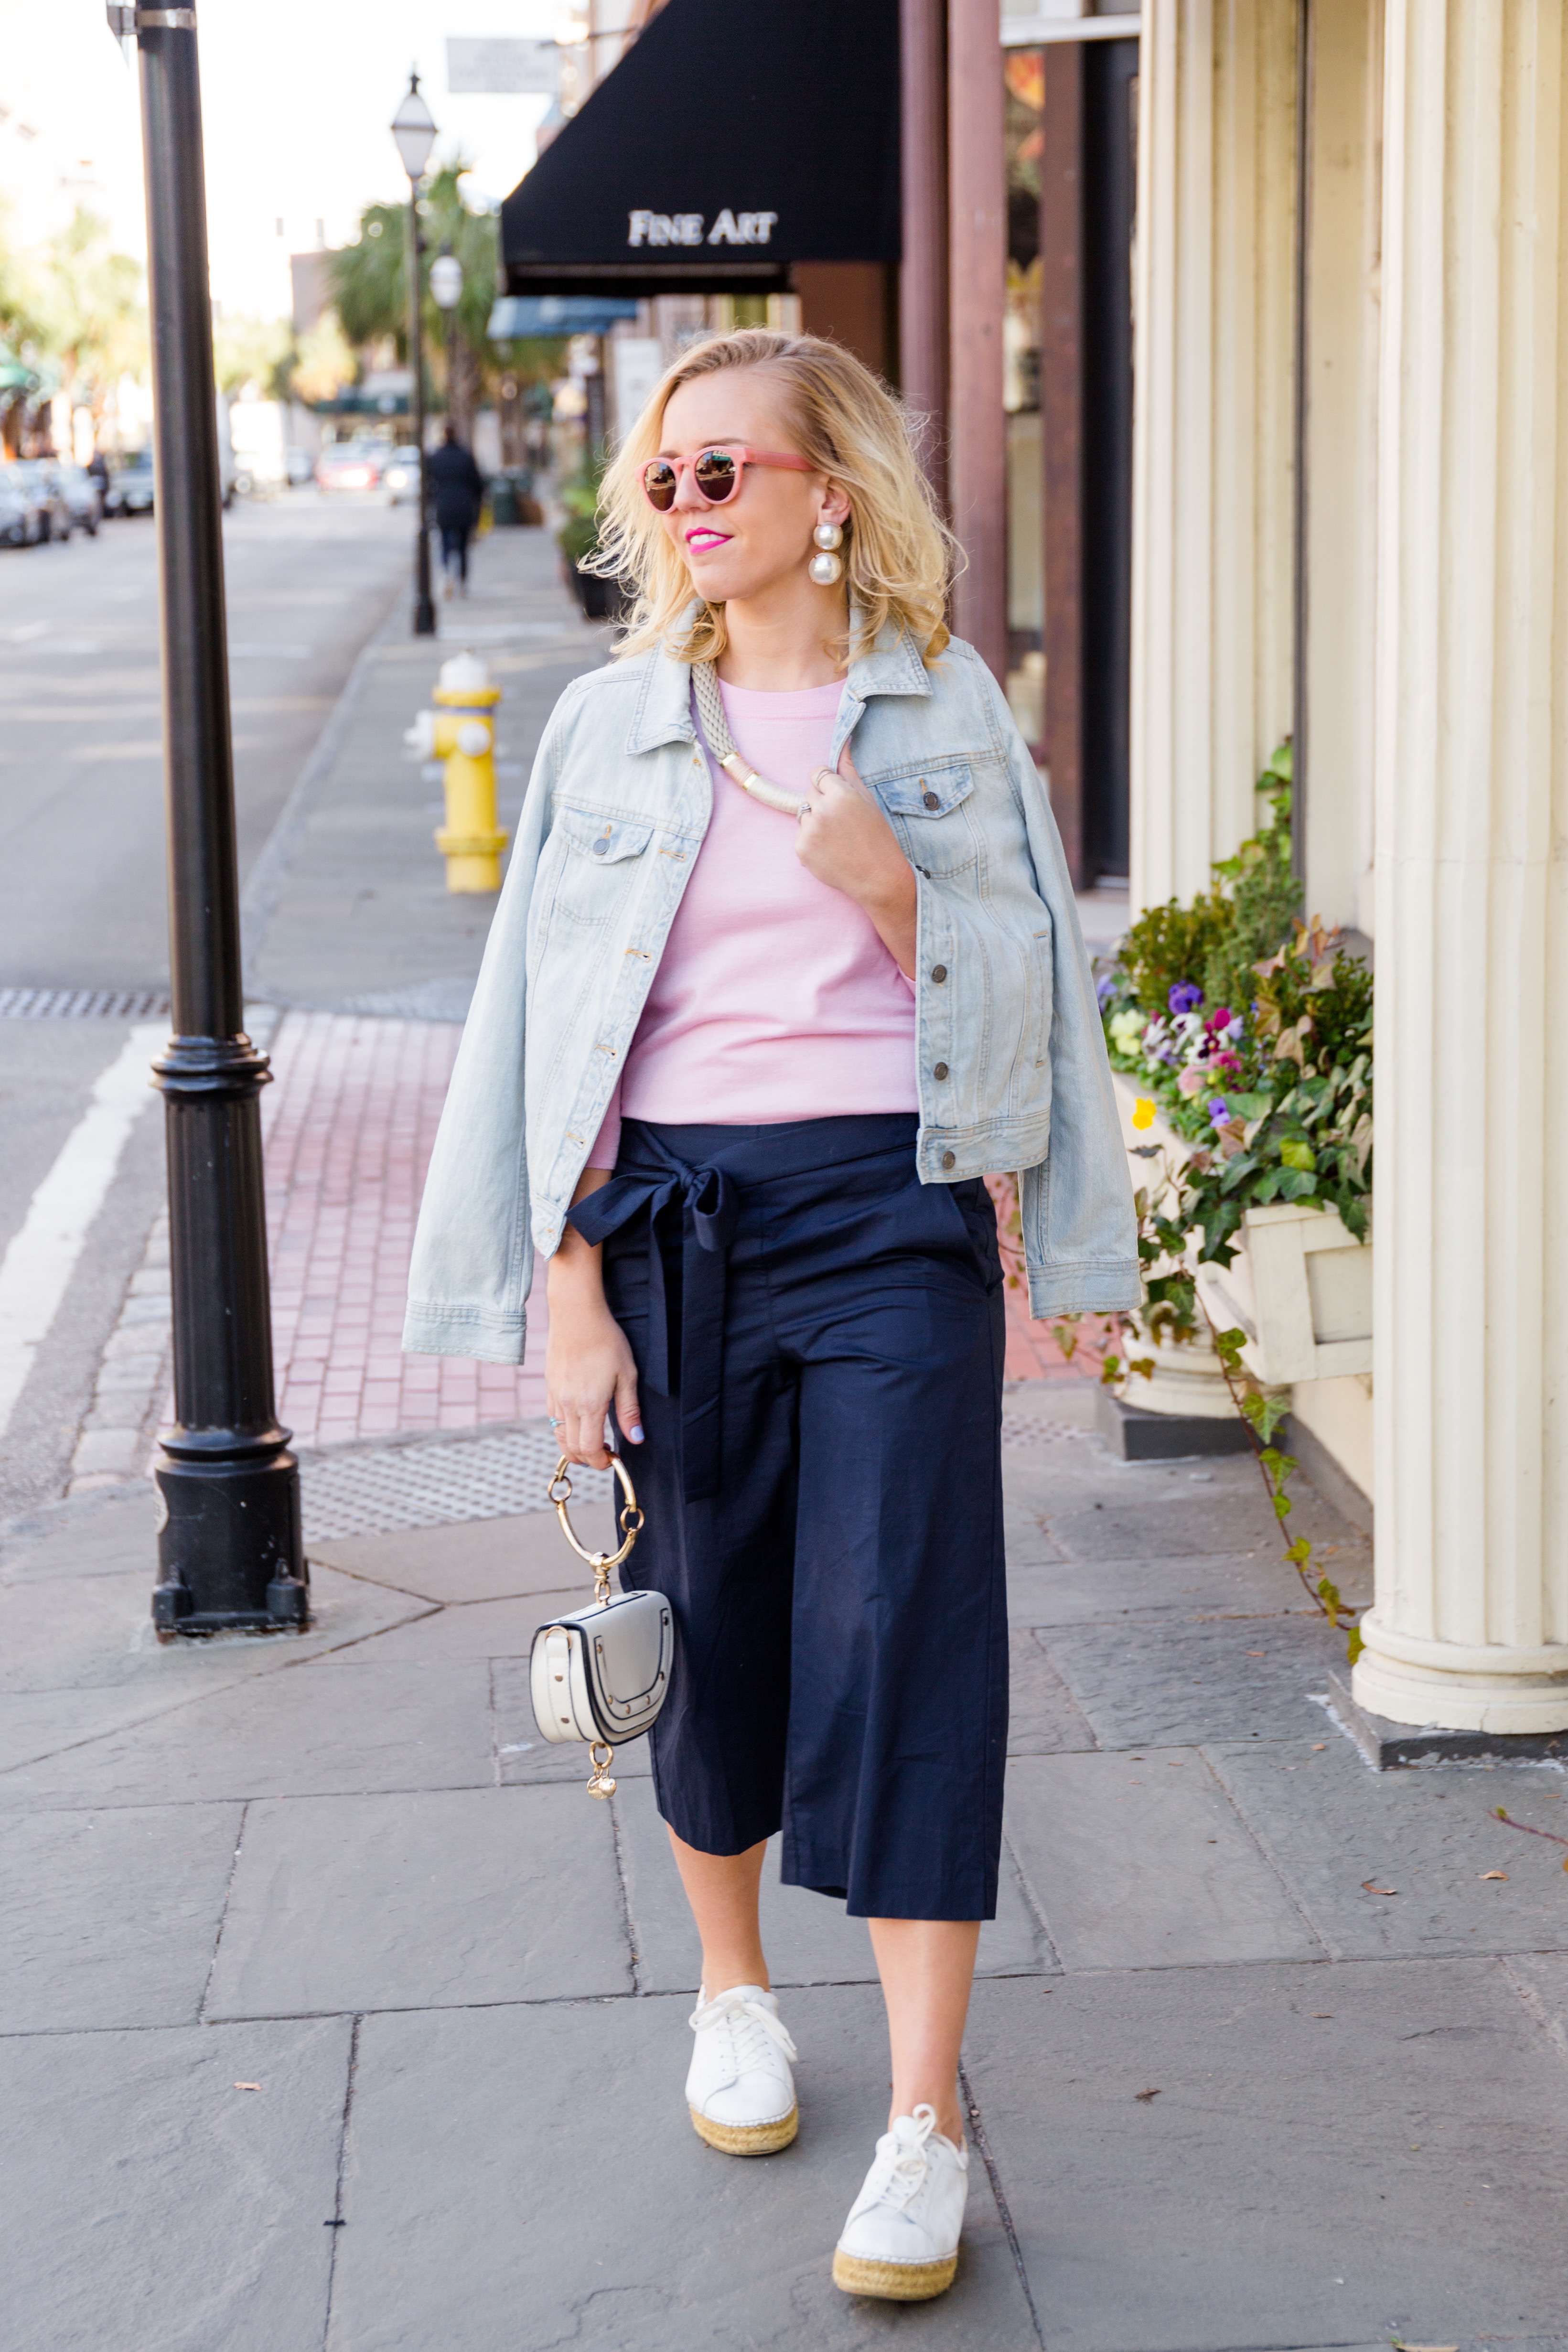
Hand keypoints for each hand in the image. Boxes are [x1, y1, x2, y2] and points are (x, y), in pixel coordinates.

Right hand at [545, 1216, 642, 1469]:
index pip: (589, 1449)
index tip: (613, 1459)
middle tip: (606, 1453)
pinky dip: (564, 1430)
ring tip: (593, 1440)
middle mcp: (568, 1405)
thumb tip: (636, 1439)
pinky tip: (579, 1421)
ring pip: (559, 1436)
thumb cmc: (607, 1341)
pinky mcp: (549, 1387)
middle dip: (589, 1458)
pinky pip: (553, 1419)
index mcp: (589, 1405)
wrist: (577, 1314)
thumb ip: (629, 1411)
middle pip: (572, 1448)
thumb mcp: (627, 1375)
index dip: (601, 1462)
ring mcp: (555, 1397)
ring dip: (575, 1446)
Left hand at [794, 743, 917, 975]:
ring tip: (837, 836)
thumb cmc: (878, 836)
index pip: (818, 773)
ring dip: (815, 820)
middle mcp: (821, 810)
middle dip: (822, 801)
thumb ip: (850, 771)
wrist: (878, 877)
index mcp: (840, 794)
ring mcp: (808, 831)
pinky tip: (831, 849)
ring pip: (803, 813)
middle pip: (809, 792)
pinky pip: (801, 835)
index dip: (829, 784)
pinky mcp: (801, 849)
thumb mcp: (867, 799)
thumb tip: (843, 743)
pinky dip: (812, 840)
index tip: (839, 797)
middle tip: (843, 820)